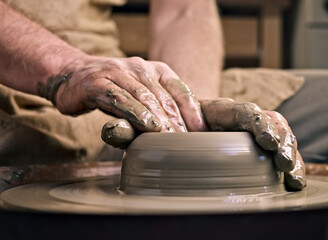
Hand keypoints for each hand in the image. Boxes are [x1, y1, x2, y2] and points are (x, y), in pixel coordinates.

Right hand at [48, 56, 206, 132]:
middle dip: (178, 121)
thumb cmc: (114, 90)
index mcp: (157, 70)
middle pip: (165, 97)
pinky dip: (136, 113)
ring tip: (171, 138)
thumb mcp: (141, 95)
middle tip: (187, 142)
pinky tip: (148, 127)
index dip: (192, 111)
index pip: (180, 90)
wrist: (72, 75)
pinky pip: (121, 99)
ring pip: (145, 97)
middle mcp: (140, 67)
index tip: (202, 131)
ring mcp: (118, 72)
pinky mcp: (98, 82)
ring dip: (160, 119)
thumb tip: (184, 132)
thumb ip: (160, 107)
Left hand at [102, 98, 305, 189]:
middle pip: (268, 122)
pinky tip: (294, 184)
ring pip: (280, 137)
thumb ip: (132, 129)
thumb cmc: (161, 130)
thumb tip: (113, 129)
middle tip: (282, 160)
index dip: (256, 122)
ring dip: (290, 153)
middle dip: (280, 139)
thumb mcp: (147, 128)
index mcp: (214, 112)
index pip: (240, 111)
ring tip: (293, 176)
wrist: (173, 130)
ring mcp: (247, 139)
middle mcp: (235, 124)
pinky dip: (290, 166)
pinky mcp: (254, 155)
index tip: (264, 139)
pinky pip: (278, 155)